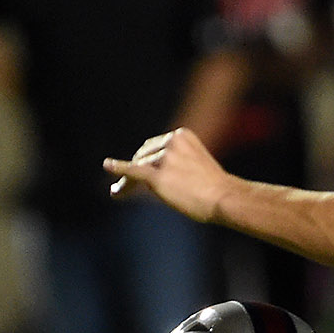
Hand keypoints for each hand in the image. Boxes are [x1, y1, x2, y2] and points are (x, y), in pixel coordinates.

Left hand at [102, 128, 232, 223]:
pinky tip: (108, 166)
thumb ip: (178, 162)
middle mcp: (171, 142)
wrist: (225, 197)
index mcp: (181, 135)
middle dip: (134, 169)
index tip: (137, 172)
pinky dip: (119, 169)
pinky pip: (133, 171)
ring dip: (127, 181)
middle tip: (122, 187)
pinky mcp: (158, 176)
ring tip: (118, 192)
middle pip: (143, 155)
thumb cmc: (216, 187)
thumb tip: (155, 175)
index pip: (154, 146)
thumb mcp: (197, 164)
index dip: (144, 160)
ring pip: (138, 166)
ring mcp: (164, 158)